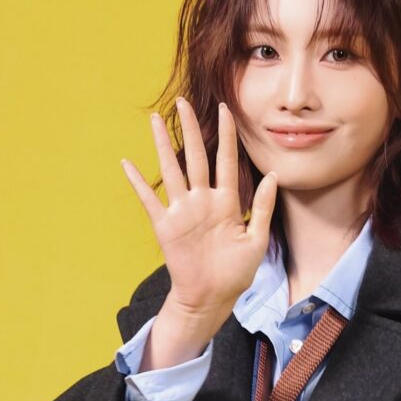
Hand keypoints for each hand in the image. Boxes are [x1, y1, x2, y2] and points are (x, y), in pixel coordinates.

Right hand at [121, 98, 277, 329]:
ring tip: (155, 120)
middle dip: (190, 129)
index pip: (226, 161)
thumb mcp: (257, 240)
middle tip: (183, 102)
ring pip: (172, 170)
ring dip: (162, 145)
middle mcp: (203, 201)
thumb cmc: (236, 273)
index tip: (226, 109)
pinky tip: (127, 164)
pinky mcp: (166, 226)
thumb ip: (263, 208)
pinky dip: (138, 183)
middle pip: (195, 157)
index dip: (226, 136)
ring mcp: (182, 211)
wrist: (212, 298)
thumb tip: (273, 175)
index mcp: (226, 202)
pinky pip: (150, 200)